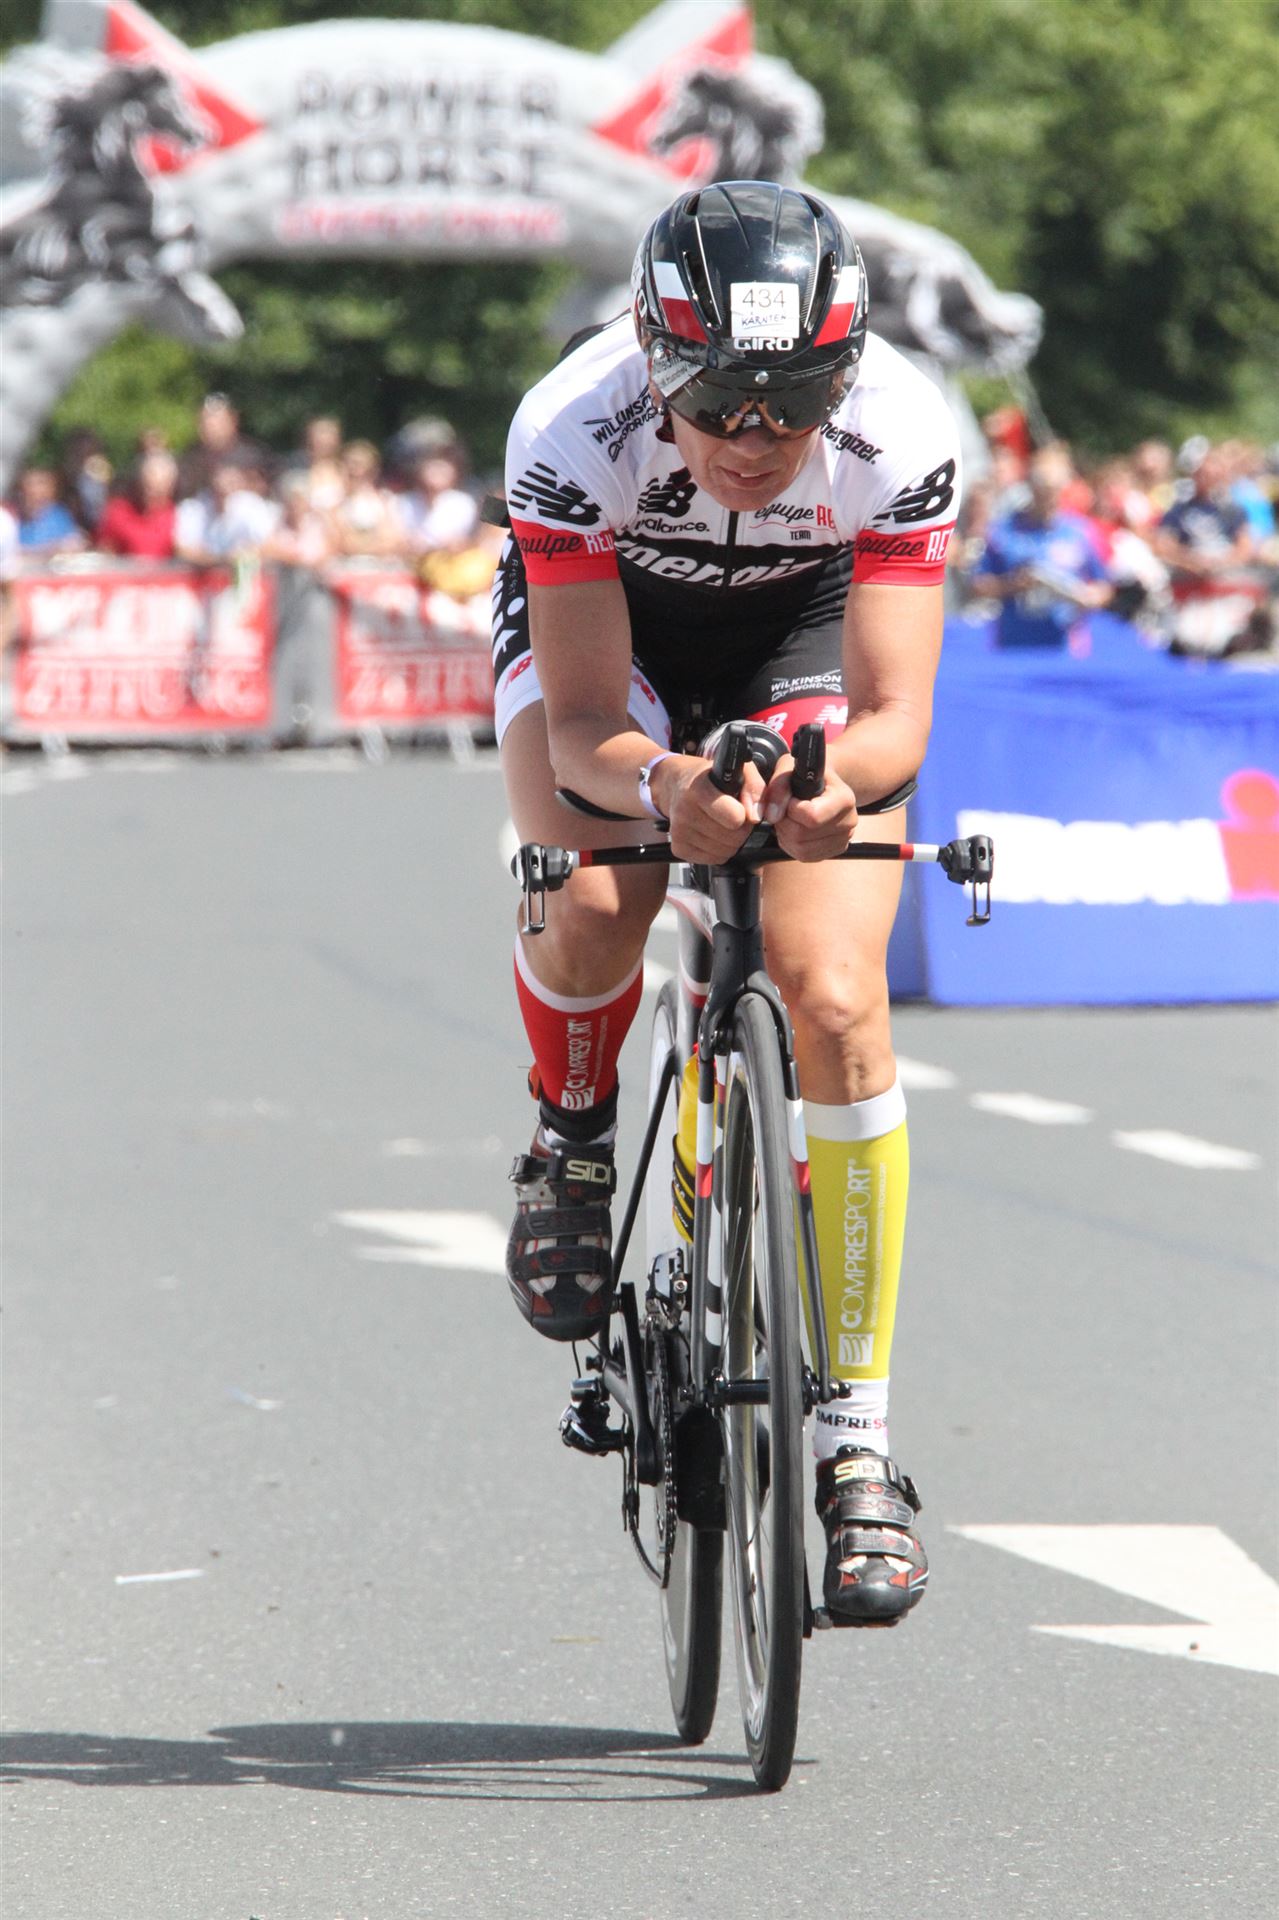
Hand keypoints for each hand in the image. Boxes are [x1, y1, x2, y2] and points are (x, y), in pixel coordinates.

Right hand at [653, 754, 767, 862]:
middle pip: (733, 838)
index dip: (744, 815)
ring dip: (731, 841)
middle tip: (734, 816)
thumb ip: (754, 787)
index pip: (734, 817)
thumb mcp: (738, 770)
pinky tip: (713, 834)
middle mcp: (685, 811)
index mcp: (699, 789)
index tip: (740, 807)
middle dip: (741, 830)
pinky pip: (714, 859)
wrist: (678, 784)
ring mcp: (679, 831)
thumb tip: (755, 817)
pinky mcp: (678, 848)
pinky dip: (719, 850)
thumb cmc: (711, 778)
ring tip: (723, 824)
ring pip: (725, 852)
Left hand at [761, 757, 857, 862]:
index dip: (791, 809)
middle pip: (802, 835)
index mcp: (844, 799)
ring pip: (802, 850)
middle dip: (784, 822)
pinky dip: (792, 845)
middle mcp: (849, 822)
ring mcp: (844, 839)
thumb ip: (778, 788)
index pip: (812, 817)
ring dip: (785, 835)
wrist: (824, 782)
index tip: (790, 798)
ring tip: (789, 818)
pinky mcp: (835, 850)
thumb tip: (771, 816)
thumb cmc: (806, 773)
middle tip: (784, 809)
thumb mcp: (789, 769)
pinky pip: (805, 856)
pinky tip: (794, 829)